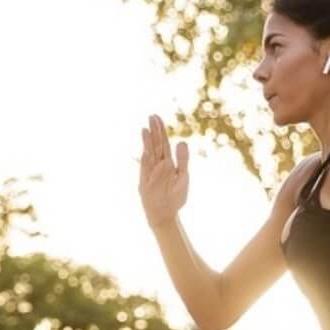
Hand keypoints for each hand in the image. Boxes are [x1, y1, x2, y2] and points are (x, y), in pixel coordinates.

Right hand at [139, 114, 187, 228]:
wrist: (166, 214)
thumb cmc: (175, 197)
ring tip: (147, 127)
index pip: (164, 143)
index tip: (157, 118)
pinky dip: (146, 155)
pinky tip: (146, 145)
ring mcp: (152, 172)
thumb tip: (182, 141)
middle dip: (155, 131)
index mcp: (168, 163)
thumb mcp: (183, 176)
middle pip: (157, 145)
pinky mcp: (147, 180)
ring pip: (151, 153)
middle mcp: (158, 165)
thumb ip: (183, 159)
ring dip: (149, 140)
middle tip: (152, 116)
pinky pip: (147, 166)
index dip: (161, 131)